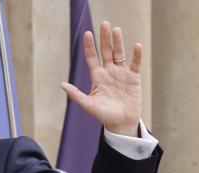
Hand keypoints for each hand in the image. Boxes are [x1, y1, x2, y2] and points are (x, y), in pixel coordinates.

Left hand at [61, 21, 141, 136]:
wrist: (121, 123)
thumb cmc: (104, 115)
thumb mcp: (88, 105)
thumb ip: (76, 95)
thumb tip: (62, 85)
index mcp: (97, 76)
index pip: (91, 57)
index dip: (89, 46)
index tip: (87, 34)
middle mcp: (108, 72)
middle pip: (106, 51)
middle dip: (104, 38)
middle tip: (104, 24)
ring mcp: (121, 73)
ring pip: (119, 54)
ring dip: (118, 42)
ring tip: (116, 30)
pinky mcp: (133, 78)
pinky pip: (135, 64)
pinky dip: (136, 55)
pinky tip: (136, 46)